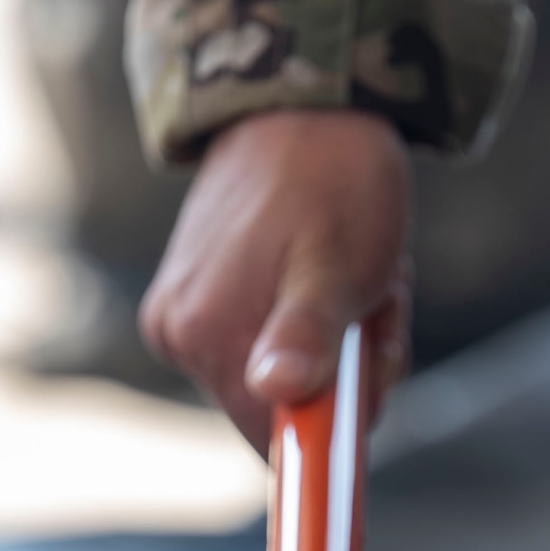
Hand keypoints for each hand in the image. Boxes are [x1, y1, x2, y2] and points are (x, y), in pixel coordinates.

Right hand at [140, 108, 410, 448]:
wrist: (304, 111)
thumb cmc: (334, 186)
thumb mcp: (338, 269)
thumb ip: (306, 337)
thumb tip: (275, 391)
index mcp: (207, 335)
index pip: (276, 439)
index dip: (337, 417)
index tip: (368, 364)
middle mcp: (179, 335)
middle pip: (282, 410)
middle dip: (343, 372)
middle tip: (370, 302)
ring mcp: (182, 318)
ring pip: (285, 379)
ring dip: (336, 344)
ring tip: (352, 279)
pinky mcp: (195, 300)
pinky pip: (271, 345)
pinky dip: (314, 322)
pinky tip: (326, 274)